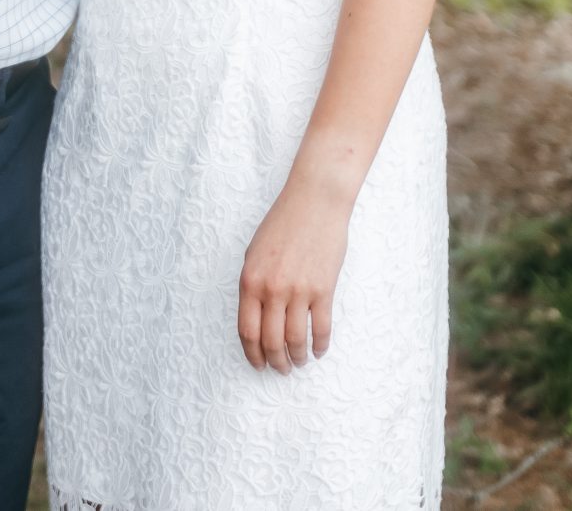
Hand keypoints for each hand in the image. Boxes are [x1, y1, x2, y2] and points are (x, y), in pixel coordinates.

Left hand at [238, 180, 350, 372]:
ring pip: (295, 340)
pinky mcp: (323, 290)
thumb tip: (257, 318)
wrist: (315, 202)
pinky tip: (319, 350)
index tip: (258, 364)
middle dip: (275, 362)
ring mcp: (299, 291)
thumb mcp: (254, 253)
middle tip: (281, 369)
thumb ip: (253, 286)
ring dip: (297, 358)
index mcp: (250, 281)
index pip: (247, 331)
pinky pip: (321, 328)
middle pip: (271, 341)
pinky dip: (320, 345)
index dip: (252, 354)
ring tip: (300, 362)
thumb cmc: (283, 223)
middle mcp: (272, 290)